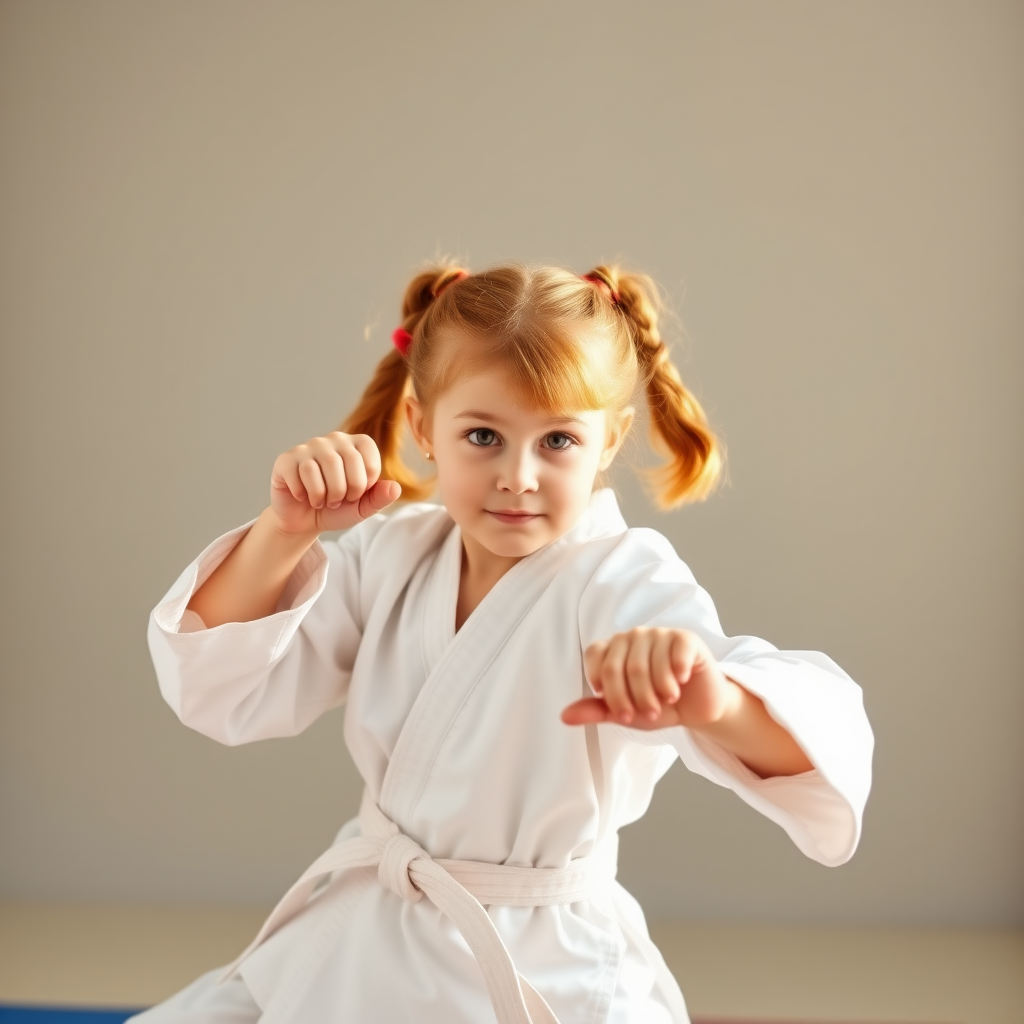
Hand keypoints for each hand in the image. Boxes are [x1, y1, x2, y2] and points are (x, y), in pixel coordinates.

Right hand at [269, 431, 400, 536]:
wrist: (304, 522)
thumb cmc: (337, 509)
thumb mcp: (362, 507)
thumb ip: (380, 497)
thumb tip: (395, 488)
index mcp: (356, 445)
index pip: (368, 457)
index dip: (364, 483)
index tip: (355, 494)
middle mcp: (333, 440)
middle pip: (347, 460)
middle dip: (345, 491)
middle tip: (337, 502)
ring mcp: (309, 447)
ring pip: (324, 465)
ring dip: (325, 494)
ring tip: (322, 500)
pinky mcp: (287, 459)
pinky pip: (302, 473)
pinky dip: (305, 494)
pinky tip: (303, 496)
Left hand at [561, 628, 737, 730]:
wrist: (696, 708)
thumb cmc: (657, 705)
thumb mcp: (624, 712)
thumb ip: (595, 711)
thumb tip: (564, 717)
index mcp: (612, 649)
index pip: (596, 660)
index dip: (608, 690)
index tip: (621, 711)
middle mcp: (632, 636)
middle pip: (620, 667)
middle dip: (633, 699)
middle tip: (648, 714)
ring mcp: (658, 634)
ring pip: (646, 665)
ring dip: (657, 693)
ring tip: (666, 701)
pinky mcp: (685, 638)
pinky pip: (674, 655)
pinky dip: (676, 676)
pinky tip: (682, 682)